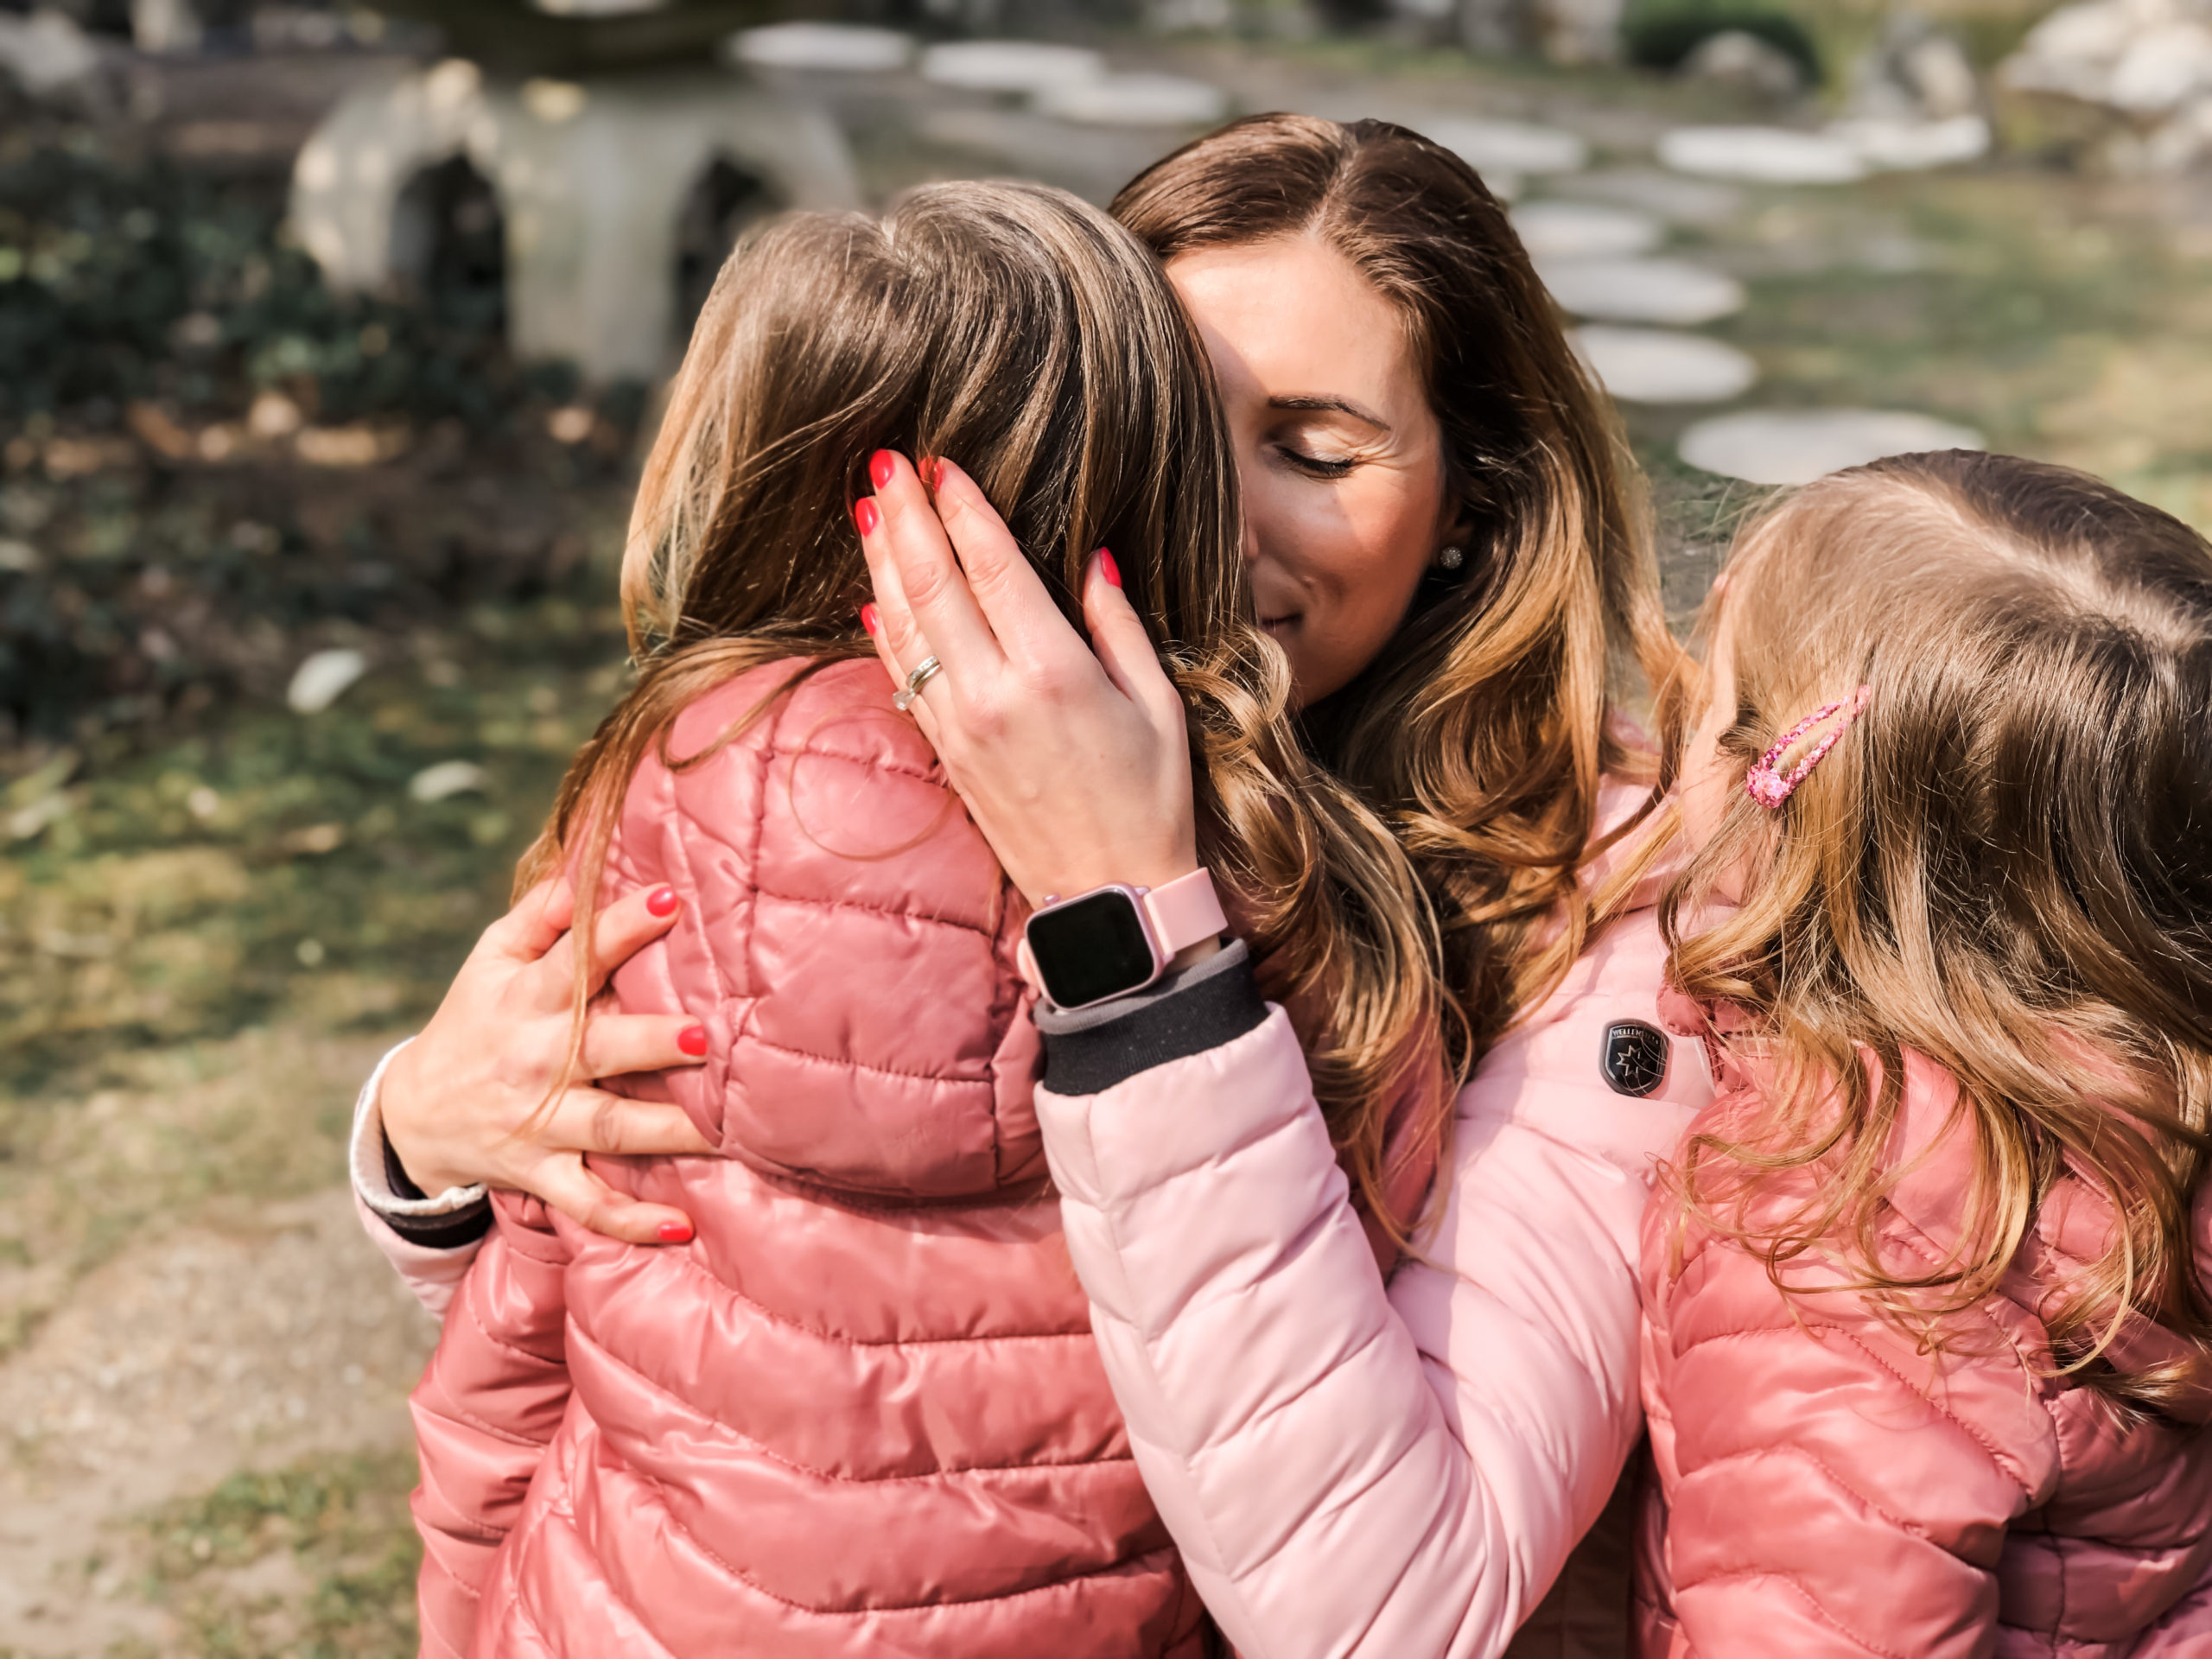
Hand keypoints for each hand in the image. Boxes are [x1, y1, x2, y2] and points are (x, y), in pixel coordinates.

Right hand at [380, 877, 715, 1243]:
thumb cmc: (474, 1020)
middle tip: (706, 1035)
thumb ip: (539, 914)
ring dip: (665, 1134)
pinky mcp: (541, 1173)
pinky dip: (628, 1220)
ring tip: (723, 1133)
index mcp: (528, 1000)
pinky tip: (679, 1227)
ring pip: (608, 1130)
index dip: (619, 927)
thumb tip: (581, 863)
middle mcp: (537, 1062)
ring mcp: (540, 1122)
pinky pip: (587, 1201)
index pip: (576, 958)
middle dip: (651, 1043)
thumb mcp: (490, 960)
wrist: (415, 1115)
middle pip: (600, 1050)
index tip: (668, 899)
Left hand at [856, 451, 1199, 906]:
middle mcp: (994, 694)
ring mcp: (961, 726)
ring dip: (882, 561)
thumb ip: (1116, 626)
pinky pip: (904, 677)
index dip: (961, 508)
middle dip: (905, 515)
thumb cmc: (1152, 802)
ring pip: (906, 624)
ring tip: (867, 507)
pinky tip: (873, 594)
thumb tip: (1089, 559)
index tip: (939, 462)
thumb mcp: (1156, 704)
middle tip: (884, 460)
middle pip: (933, 582)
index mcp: (1053, 672)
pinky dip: (885, 630)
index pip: (991, 566)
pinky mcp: (947, 755)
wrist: (1111, 901)